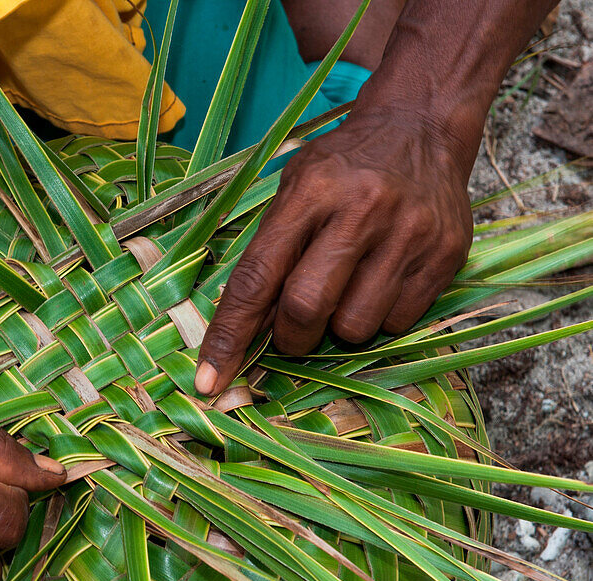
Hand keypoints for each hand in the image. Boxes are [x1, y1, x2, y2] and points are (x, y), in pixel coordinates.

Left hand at [194, 110, 473, 395]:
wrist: (421, 125)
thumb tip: (244, 331)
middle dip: (291, 337)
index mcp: (310, 191)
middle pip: (307, 309)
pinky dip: (380, 318)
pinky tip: (381, 280)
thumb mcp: (293, 188)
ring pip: (356, 327)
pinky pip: (399, 323)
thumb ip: (267, 252)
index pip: (257, 278)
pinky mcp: (446, 254)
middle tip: (293, 329)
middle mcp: (362, 210)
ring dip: (339, 329)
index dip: (229, 335)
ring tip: (346, 290)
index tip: (208, 382)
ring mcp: (409, 233)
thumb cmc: (342, 166)